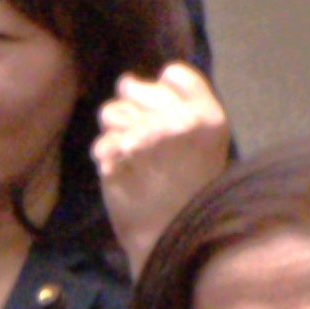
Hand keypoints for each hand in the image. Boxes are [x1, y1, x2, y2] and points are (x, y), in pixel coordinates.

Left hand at [92, 60, 235, 272]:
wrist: (171, 235)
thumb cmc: (190, 190)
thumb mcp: (204, 145)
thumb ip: (179, 108)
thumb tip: (130, 81)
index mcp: (209, 118)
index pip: (174, 73)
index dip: (161, 89)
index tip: (164, 115)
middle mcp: (178, 122)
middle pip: (133, 87)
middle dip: (132, 111)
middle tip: (146, 143)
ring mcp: (146, 138)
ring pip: (110, 111)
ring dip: (115, 133)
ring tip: (134, 158)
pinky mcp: (117, 157)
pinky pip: (100, 142)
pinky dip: (106, 157)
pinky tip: (123, 174)